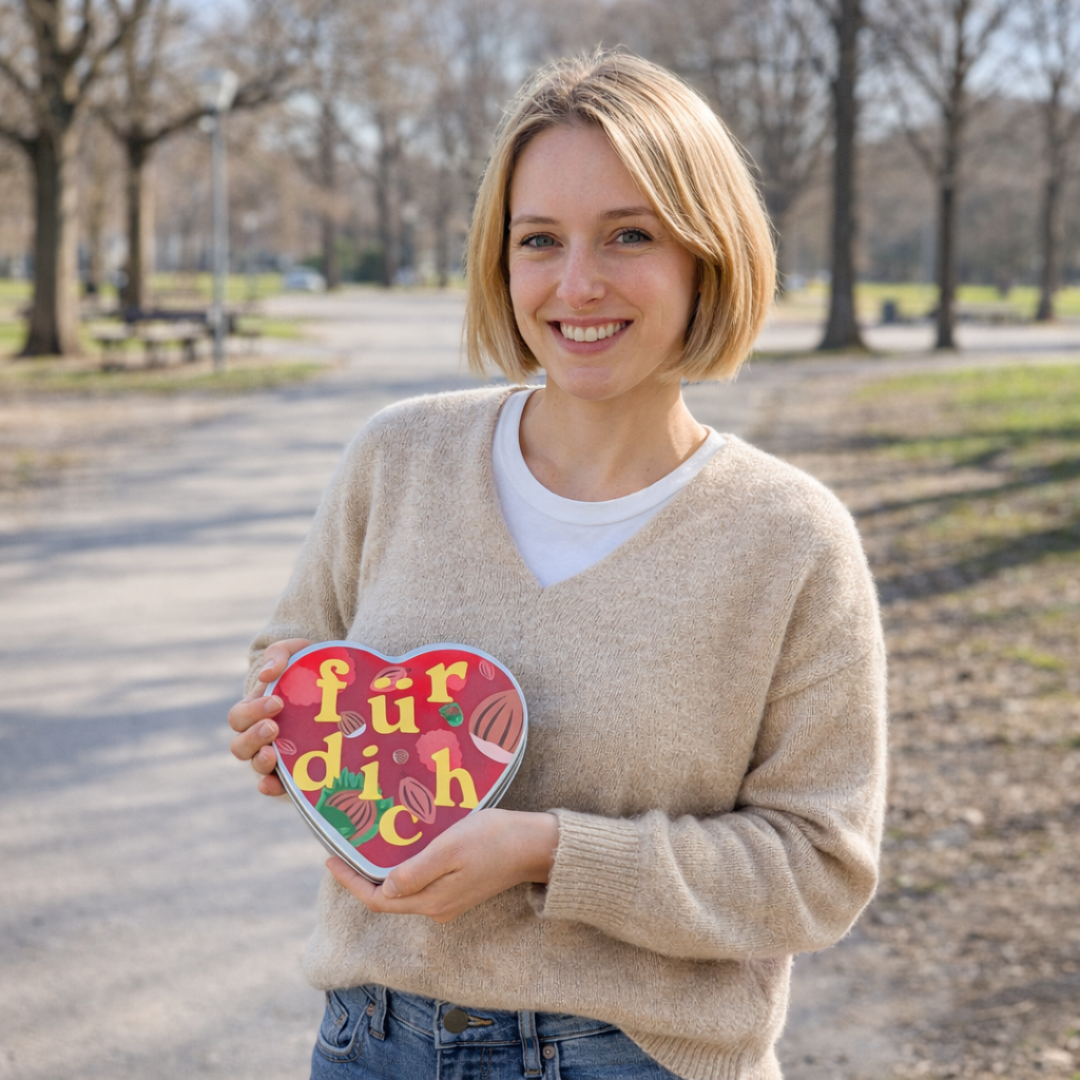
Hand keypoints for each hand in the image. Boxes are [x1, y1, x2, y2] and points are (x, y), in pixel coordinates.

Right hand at [228, 638, 310, 795]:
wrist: (338, 684)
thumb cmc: (309, 667)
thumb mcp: (297, 652)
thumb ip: (279, 654)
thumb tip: (267, 674)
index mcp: (255, 710)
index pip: (240, 716)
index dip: (253, 711)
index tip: (277, 702)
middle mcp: (260, 735)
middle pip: (240, 745)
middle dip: (254, 737)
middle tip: (274, 727)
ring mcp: (276, 754)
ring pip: (255, 764)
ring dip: (260, 761)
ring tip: (273, 754)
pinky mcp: (295, 769)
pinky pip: (276, 783)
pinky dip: (271, 786)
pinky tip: (273, 783)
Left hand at [326, 809, 558, 922]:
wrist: (535, 845)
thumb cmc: (493, 840)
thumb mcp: (450, 849)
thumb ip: (415, 872)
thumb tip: (384, 888)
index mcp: (432, 901)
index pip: (378, 899)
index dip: (351, 882)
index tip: (329, 860)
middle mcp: (437, 907)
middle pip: (387, 899)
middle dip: (361, 879)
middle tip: (342, 851)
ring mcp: (450, 899)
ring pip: (403, 891)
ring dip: (381, 874)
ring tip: (364, 848)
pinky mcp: (460, 888)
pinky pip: (420, 884)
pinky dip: (401, 870)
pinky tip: (399, 849)